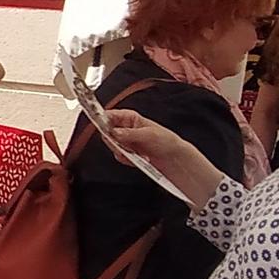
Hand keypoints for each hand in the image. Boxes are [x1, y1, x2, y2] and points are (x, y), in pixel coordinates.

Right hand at [102, 109, 224, 206]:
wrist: (179, 163)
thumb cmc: (168, 144)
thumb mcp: (149, 135)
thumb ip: (129, 133)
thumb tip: (112, 132)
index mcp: (134, 119)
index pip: (113, 115)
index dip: (104, 118)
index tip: (99, 124)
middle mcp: (129, 130)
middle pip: (109, 131)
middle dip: (113, 139)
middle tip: (121, 145)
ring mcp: (129, 143)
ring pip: (113, 145)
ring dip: (120, 151)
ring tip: (135, 155)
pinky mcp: (131, 156)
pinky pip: (120, 156)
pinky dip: (125, 159)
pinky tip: (136, 160)